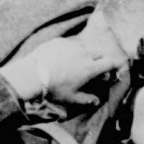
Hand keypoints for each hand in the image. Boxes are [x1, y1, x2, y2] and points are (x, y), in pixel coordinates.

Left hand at [1, 38, 123, 106]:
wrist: (31, 75)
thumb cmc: (53, 89)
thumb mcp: (70, 98)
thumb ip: (86, 99)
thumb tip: (96, 101)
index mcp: (91, 68)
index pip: (110, 62)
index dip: (112, 66)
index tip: (108, 71)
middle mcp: (85, 53)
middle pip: (99, 53)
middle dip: (98, 60)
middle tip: (89, 68)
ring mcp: (72, 45)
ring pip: (85, 47)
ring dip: (84, 53)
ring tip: (74, 62)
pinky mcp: (60, 41)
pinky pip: (70, 43)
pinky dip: (69, 49)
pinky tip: (60, 58)